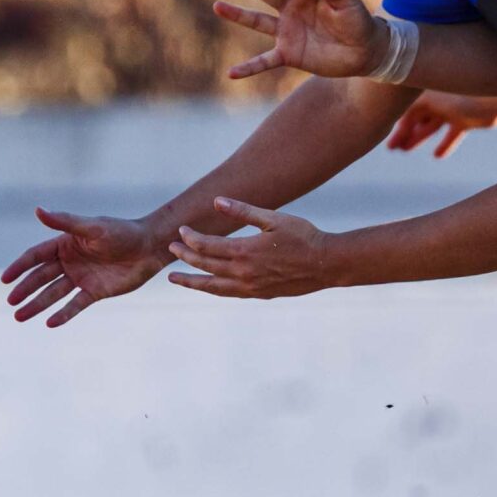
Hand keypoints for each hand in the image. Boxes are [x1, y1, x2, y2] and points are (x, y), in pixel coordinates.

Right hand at [1, 209, 167, 326]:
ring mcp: (81, 278)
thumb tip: (38, 210)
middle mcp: (69, 262)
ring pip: (53, 294)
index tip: (5, 279)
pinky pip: (75, 305)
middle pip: (41, 277)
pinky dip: (63, 314)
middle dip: (25, 290)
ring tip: (19, 317)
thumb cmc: (122, 232)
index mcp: (65, 244)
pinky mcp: (95, 292)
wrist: (149, 247)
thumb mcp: (92, 226)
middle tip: (10, 302)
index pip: (35, 256)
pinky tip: (49, 323)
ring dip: (37, 305)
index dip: (19, 267)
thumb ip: (65, 221)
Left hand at [166, 198, 339, 298]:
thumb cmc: (303, 236)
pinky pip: (229, 294)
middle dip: (186, 257)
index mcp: (244, 251)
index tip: (181, 231)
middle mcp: (243, 272)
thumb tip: (216, 202)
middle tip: (171, 250)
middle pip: (205, 265)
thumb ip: (243, 211)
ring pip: (213, 286)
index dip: (190, 238)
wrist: (326, 264)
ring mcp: (250, 287)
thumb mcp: (273, 218)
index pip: (206, 246)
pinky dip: (214, 290)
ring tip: (176, 279)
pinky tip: (208, 287)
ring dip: (193, 281)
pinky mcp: (259, 294)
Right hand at [211, 0, 385, 80]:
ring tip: (218, 6)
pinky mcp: (288, 54)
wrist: (363, 52)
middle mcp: (292, 9)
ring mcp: (287, 31)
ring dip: (238, 15)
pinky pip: (264, 61)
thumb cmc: (357, 20)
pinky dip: (248, 68)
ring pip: (258, 22)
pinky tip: (231, 73)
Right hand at [387, 93, 496, 157]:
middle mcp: (438, 97)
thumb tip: (384, 115)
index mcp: (427, 88)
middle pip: (417, 117)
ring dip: (418, 138)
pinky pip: (452, 134)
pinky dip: (446, 144)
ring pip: (431, 126)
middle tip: (394, 148)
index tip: (390, 143)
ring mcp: (453, 108)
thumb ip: (406, 107)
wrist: (493, 97)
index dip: (398, 125)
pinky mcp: (467, 120)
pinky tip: (438, 156)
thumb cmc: (458, 93)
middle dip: (405, 132)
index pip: (406, 108)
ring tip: (406, 150)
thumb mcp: (425, 100)